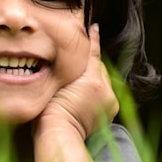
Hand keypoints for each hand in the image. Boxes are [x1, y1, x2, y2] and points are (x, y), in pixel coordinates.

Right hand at [35, 24, 118, 140]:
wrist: (59, 134)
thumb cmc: (49, 110)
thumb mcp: (55, 82)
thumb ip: (69, 68)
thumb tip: (75, 58)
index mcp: (92, 80)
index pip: (94, 53)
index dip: (93, 39)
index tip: (94, 27)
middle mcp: (105, 89)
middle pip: (99, 67)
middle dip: (91, 64)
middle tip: (77, 62)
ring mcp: (110, 100)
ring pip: (104, 80)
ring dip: (95, 78)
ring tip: (79, 83)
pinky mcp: (111, 109)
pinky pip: (106, 92)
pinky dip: (98, 90)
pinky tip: (87, 92)